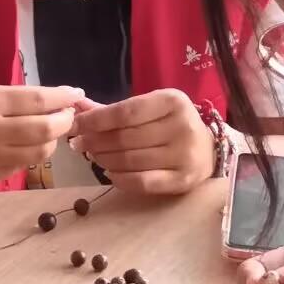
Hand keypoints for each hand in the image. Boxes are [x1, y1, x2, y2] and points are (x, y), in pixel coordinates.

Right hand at [0, 81, 81, 185]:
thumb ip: (5, 96)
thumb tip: (41, 102)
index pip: (39, 100)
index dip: (63, 97)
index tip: (75, 94)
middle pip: (46, 129)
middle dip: (64, 121)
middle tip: (68, 115)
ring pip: (38, 153)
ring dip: (50, 141)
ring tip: (50, 131)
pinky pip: (18, 167)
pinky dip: (28, 155)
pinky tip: (24, 146)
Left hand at [68, 90, 213, 195]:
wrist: (210, 150)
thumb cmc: (171, 124)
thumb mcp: (149, 108)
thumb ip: (112, 109)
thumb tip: (74, 106)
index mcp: (172, 101)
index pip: (125, 112)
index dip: (94, 120)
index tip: (73, 125)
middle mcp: (181, 127)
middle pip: (124, 137)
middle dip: (95, 141)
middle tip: (79, 144)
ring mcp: (184, 155)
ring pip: (130, 160)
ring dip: (104, 159)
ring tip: (93, 156)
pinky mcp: (182, 180)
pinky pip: (142, 182)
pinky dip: (120, 179)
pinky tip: (110, 173)